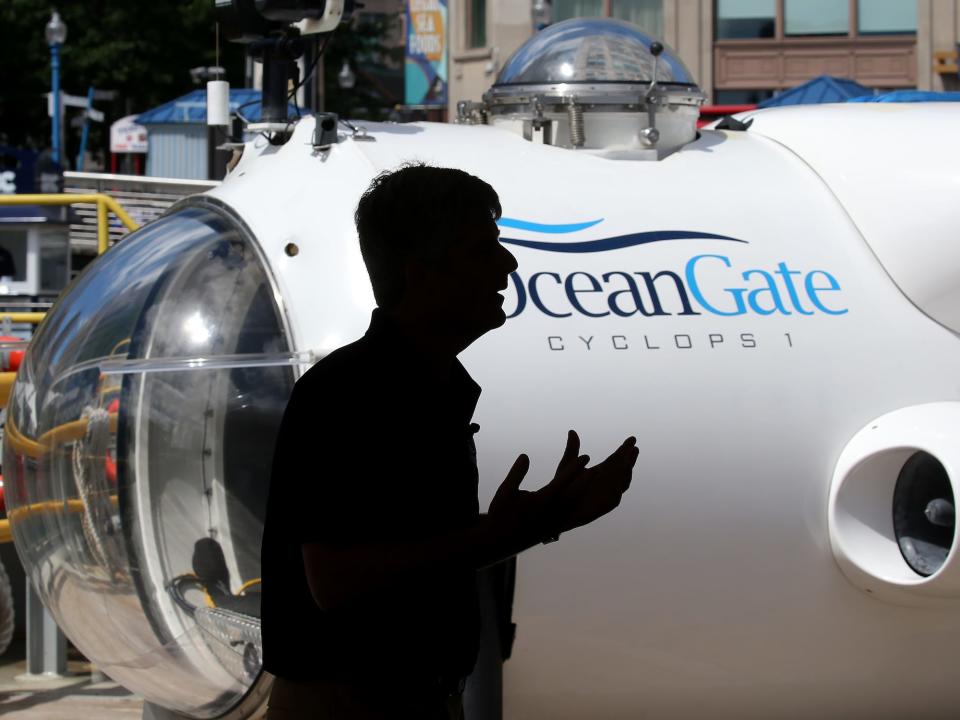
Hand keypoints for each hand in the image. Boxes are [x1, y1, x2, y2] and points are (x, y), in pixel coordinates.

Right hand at [488, 430, 588, 548]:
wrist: (499, 542)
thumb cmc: (500, 514)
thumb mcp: (505, 491)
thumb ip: (517, 473)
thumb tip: (525, 456)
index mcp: (542, 501)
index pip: (563, 481)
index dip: (575, 468)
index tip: (586, 457)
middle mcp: (552, 512)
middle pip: (576, 493)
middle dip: (587, 480)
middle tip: (598, 467)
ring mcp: (555, 522)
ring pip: (575, 505)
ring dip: (585, 491)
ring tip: (593, 480)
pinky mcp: (553, 528)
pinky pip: (571, 513)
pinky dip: (578, 502)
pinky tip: (581, 498)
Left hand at [550, 436, 637, 534]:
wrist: (557, 507)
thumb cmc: (562, 486)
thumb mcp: (567, 464)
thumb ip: (572, 449)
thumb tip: (572, 431)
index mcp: (601, 470)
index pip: (617, 458)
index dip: (625, 449)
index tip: (633, 438)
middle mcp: (608, 481)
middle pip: (623, 468)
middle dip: (629, 459)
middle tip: (634, 448)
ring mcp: (608, 493)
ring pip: (622, 482)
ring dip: (626, 472)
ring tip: (628, 462)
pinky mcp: (604, 505)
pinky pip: (615, 498)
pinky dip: (618, 489)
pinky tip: (620, 482)